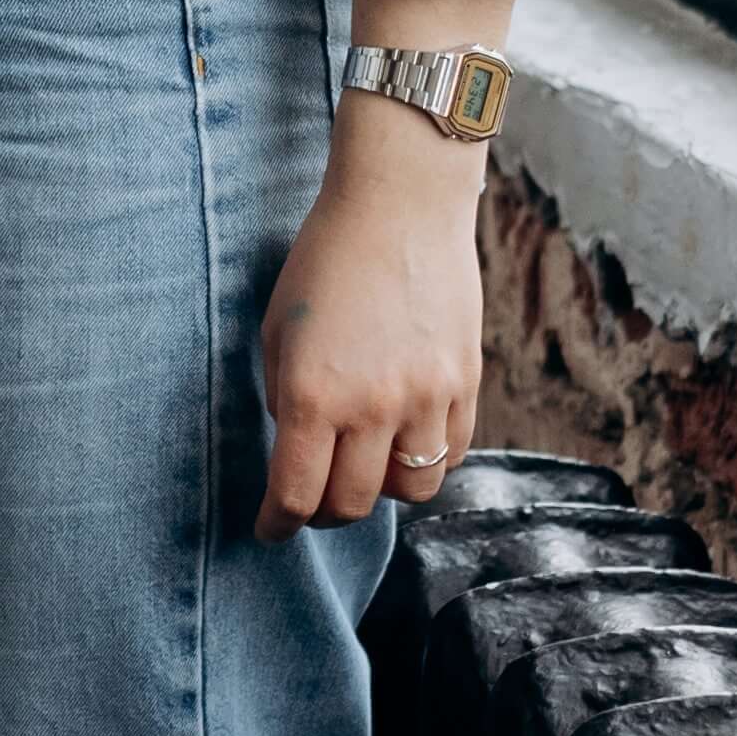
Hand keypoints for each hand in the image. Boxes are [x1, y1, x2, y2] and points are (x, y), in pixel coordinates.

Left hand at [256, 98, 488, 536]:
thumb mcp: (279, 331)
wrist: (400, 206)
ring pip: (410, 490)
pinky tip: (404, 440)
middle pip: (352, 504)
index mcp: (315, 395)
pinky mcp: (467, 383)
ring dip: (381, 491)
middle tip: (310, 498)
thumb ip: (288, 399)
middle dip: (323, 513)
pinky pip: (452, 455)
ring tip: (363, 466)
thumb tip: (300, 449)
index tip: (269, 528)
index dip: (277, 524)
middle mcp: (374, 407)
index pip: (295, 495)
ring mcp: (428, 398)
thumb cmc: (324, 261)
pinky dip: (426, 461)